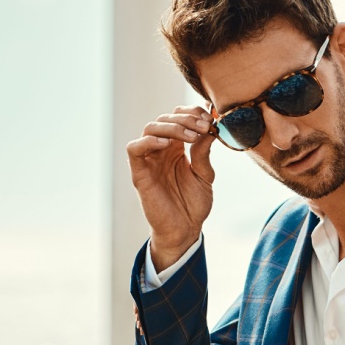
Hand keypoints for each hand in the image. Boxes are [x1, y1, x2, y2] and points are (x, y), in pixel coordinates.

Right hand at [126, 105, 215, 267]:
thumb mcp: (205, 175)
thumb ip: (204, 153)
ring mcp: (149, 160)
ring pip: (150, 128)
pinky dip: (148, 141)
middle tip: (204, 127)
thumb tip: (210, 128)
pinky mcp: (139, 173)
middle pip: (165, 119)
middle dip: (186, 120)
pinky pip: (134, 149)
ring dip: (172, 127)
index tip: (209, 118)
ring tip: (191, 136)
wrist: (185, 230)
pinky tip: (167, 145)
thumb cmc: (193, 204)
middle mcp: (161, 150)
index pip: (178, 118)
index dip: (192, 114)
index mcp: (176, 148)